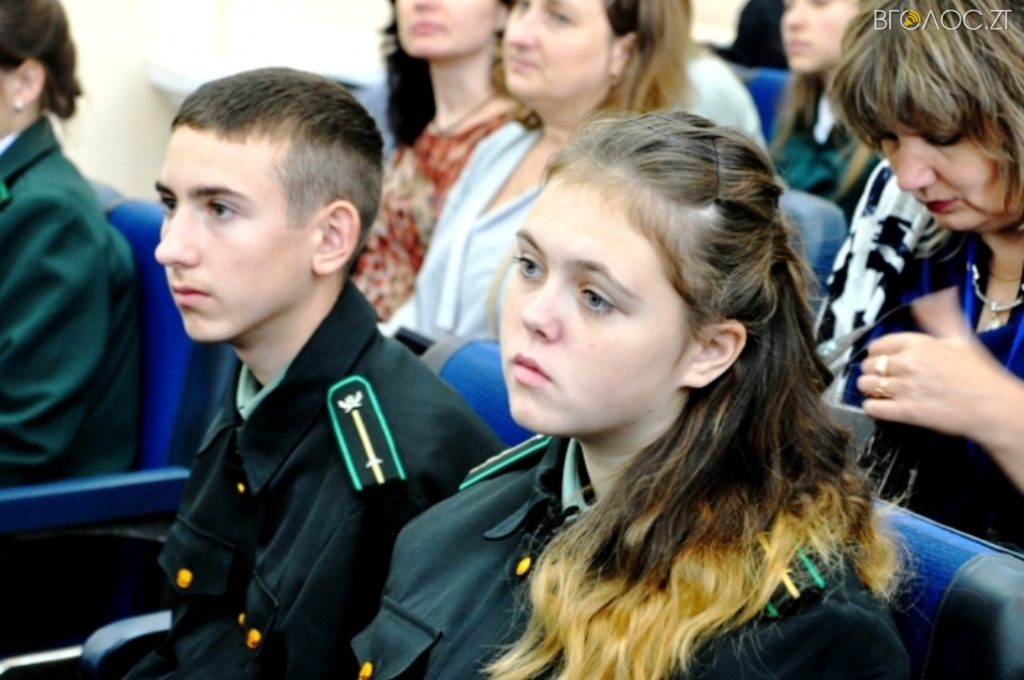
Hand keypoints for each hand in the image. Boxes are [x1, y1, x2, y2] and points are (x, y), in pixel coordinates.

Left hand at [855, 288, 1015, 440]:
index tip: (880, 358)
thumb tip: (934, 298)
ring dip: (869, 388)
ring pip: (866, 385)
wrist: (993, 406)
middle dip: (872, 371)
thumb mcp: (960, 338)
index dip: (876, 352)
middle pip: (868, 365)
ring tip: (879, 391)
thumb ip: (940, 318)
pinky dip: (872, 407)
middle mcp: (908, 363)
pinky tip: (880, 406)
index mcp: (918, 343)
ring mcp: (905, 388)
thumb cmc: (979, 374)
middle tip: (882, 376)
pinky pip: (872, 408)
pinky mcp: (906, 412)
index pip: (877, 344)